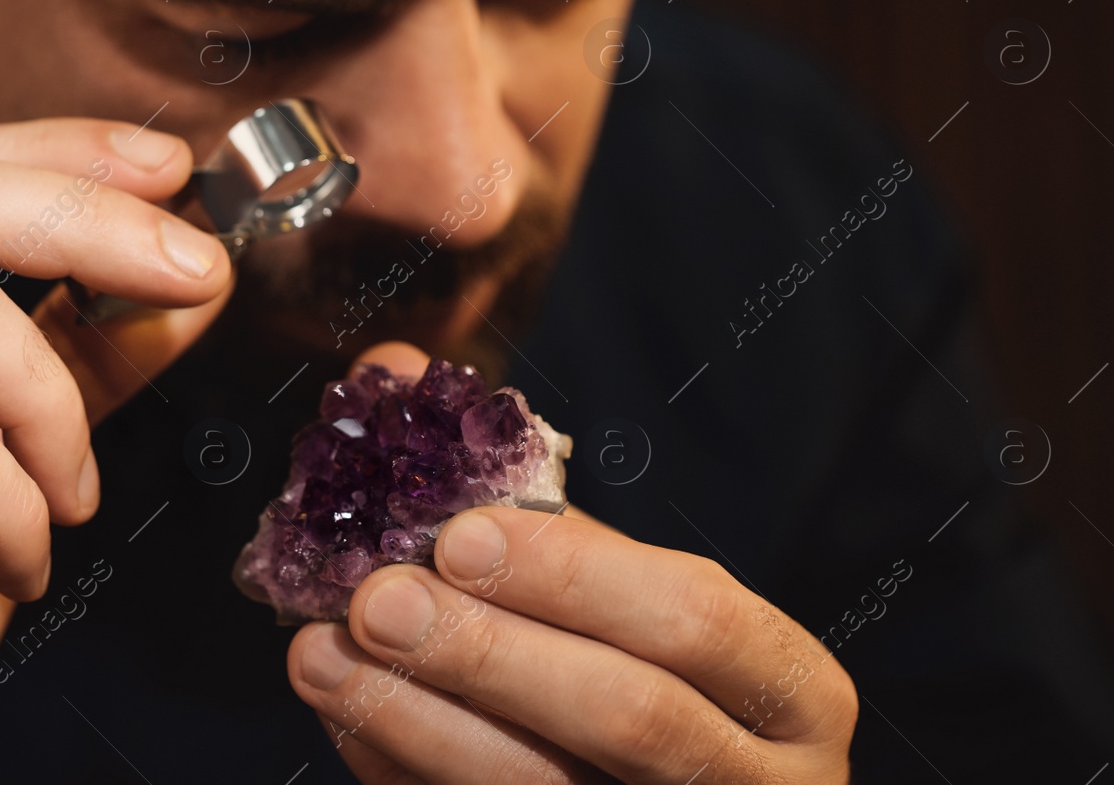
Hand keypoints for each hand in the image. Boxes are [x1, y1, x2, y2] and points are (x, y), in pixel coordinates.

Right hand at [0, 119, 231, 782]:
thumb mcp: (9, 450)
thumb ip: (83, 357)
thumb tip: (191, 283)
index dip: (61, 153)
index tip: (170, 168)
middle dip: (92, 223)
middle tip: (198, 271)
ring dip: (49, 405)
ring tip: (67, 496)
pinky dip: (16, 509)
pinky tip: (17, 561)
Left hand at [288, 345, 856, 783]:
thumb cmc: (646, 668)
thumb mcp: (620, 581)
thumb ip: (524, 492)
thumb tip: (392, 371)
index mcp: (790, 688)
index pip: (695, 620)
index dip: (574, 573)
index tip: (458, 532)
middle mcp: (763, 782)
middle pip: (631, 719)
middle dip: (490, 655)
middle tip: (377, 599)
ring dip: (421, 723)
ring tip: (322, 660)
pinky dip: (406, 771)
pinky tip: (352, 718)